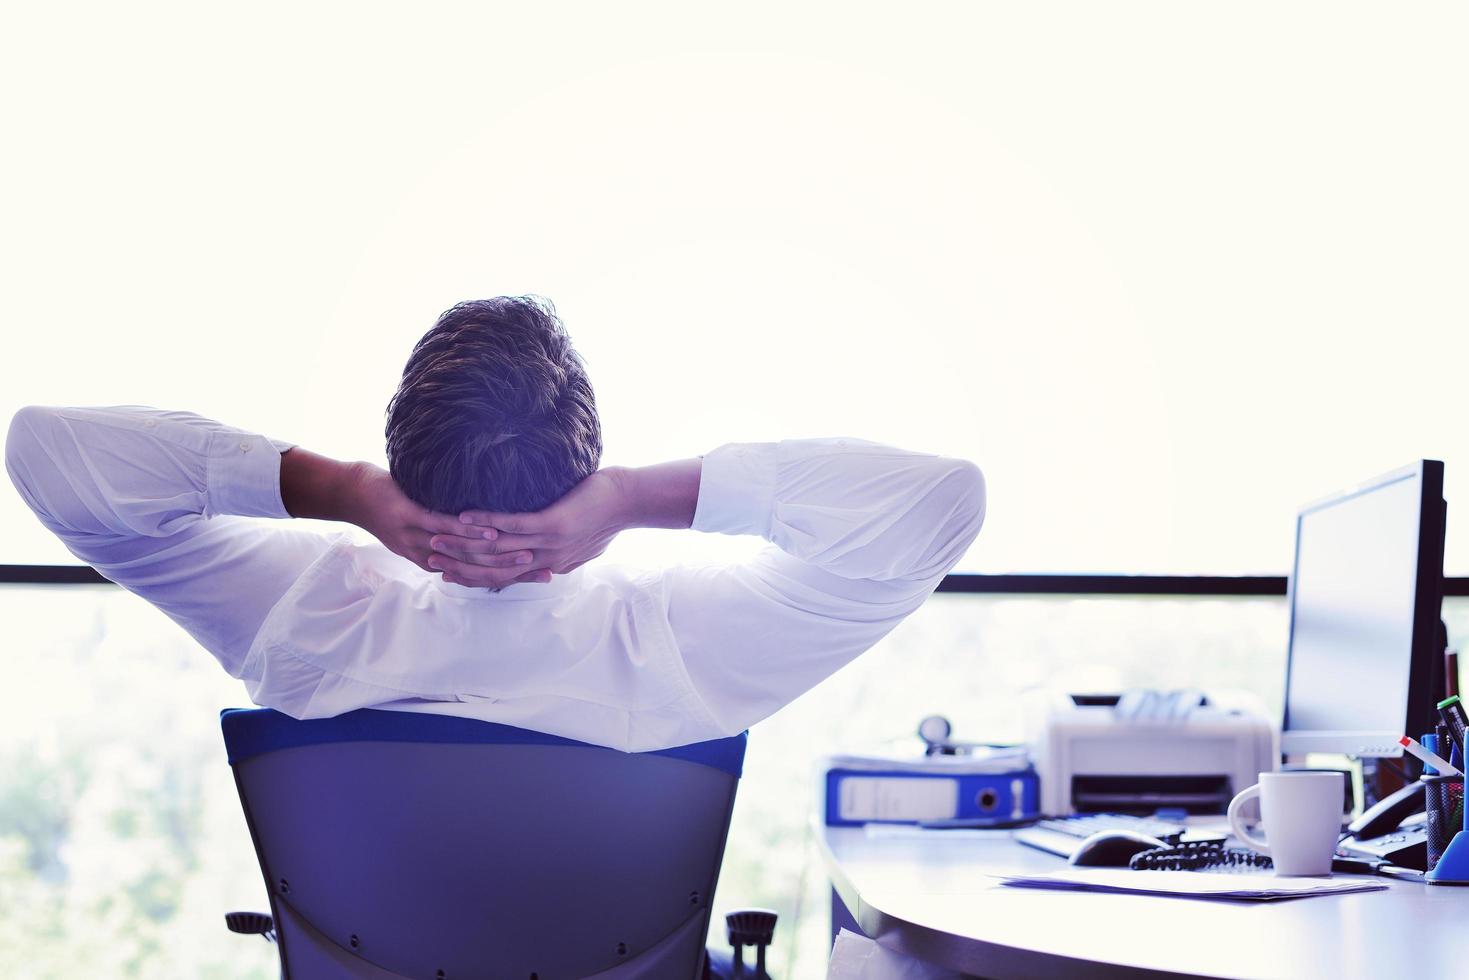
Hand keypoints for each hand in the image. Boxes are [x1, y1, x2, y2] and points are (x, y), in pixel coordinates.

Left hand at [342, 463, 542, 587]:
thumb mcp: (424, 529)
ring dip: (497, 553)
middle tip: (544, 565)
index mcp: (433, 562)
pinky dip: (469, 530)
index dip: (512, 576)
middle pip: (476, 570)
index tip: (544, 573)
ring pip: (463, 551)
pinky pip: (443, 526)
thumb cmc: (394, 506)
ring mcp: (416, 538)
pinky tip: (490, 526)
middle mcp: (427, 556)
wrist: (352, 495)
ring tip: (527, 549)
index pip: (479, 576)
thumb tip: (488, 532)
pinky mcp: (408, 517)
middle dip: (513, 569)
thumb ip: (452, 536)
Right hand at [426, 468, 629, 586]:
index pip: (505, 577)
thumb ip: (559, 549)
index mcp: (550, 565)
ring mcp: (549, 544)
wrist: (629, 503)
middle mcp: (546, 560)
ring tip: (437, 537)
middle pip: (495, 569)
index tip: (448, 573)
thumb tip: (546, 553)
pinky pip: (514, 525)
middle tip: (431, 559)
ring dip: (464, 544)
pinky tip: (465, 515)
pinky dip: (487, 521)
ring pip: (498, 549)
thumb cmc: (604, 515)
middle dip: (461, 565)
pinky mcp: (553, 524)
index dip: (475, 576)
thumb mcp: (580, 540)